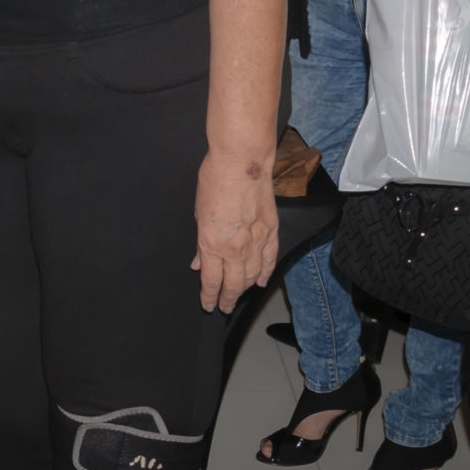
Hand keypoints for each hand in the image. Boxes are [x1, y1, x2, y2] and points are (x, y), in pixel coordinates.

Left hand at [193, 150, 277, 312]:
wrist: (242, 163)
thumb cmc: (215, 180)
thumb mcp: (198, 213)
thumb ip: (201, 242)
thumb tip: (200, 261)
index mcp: (213, 243)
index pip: (211, 280)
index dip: (209, 296)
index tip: (208, 304)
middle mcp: (236, 248)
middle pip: (233, 283)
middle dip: (227, 298)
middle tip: (224, 306)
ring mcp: (256, 241)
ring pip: (252, 275)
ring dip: (244, 289)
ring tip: (238, 296)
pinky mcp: (271, 231)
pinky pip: (269, 259)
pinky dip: (265, 273)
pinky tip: (260, 281)